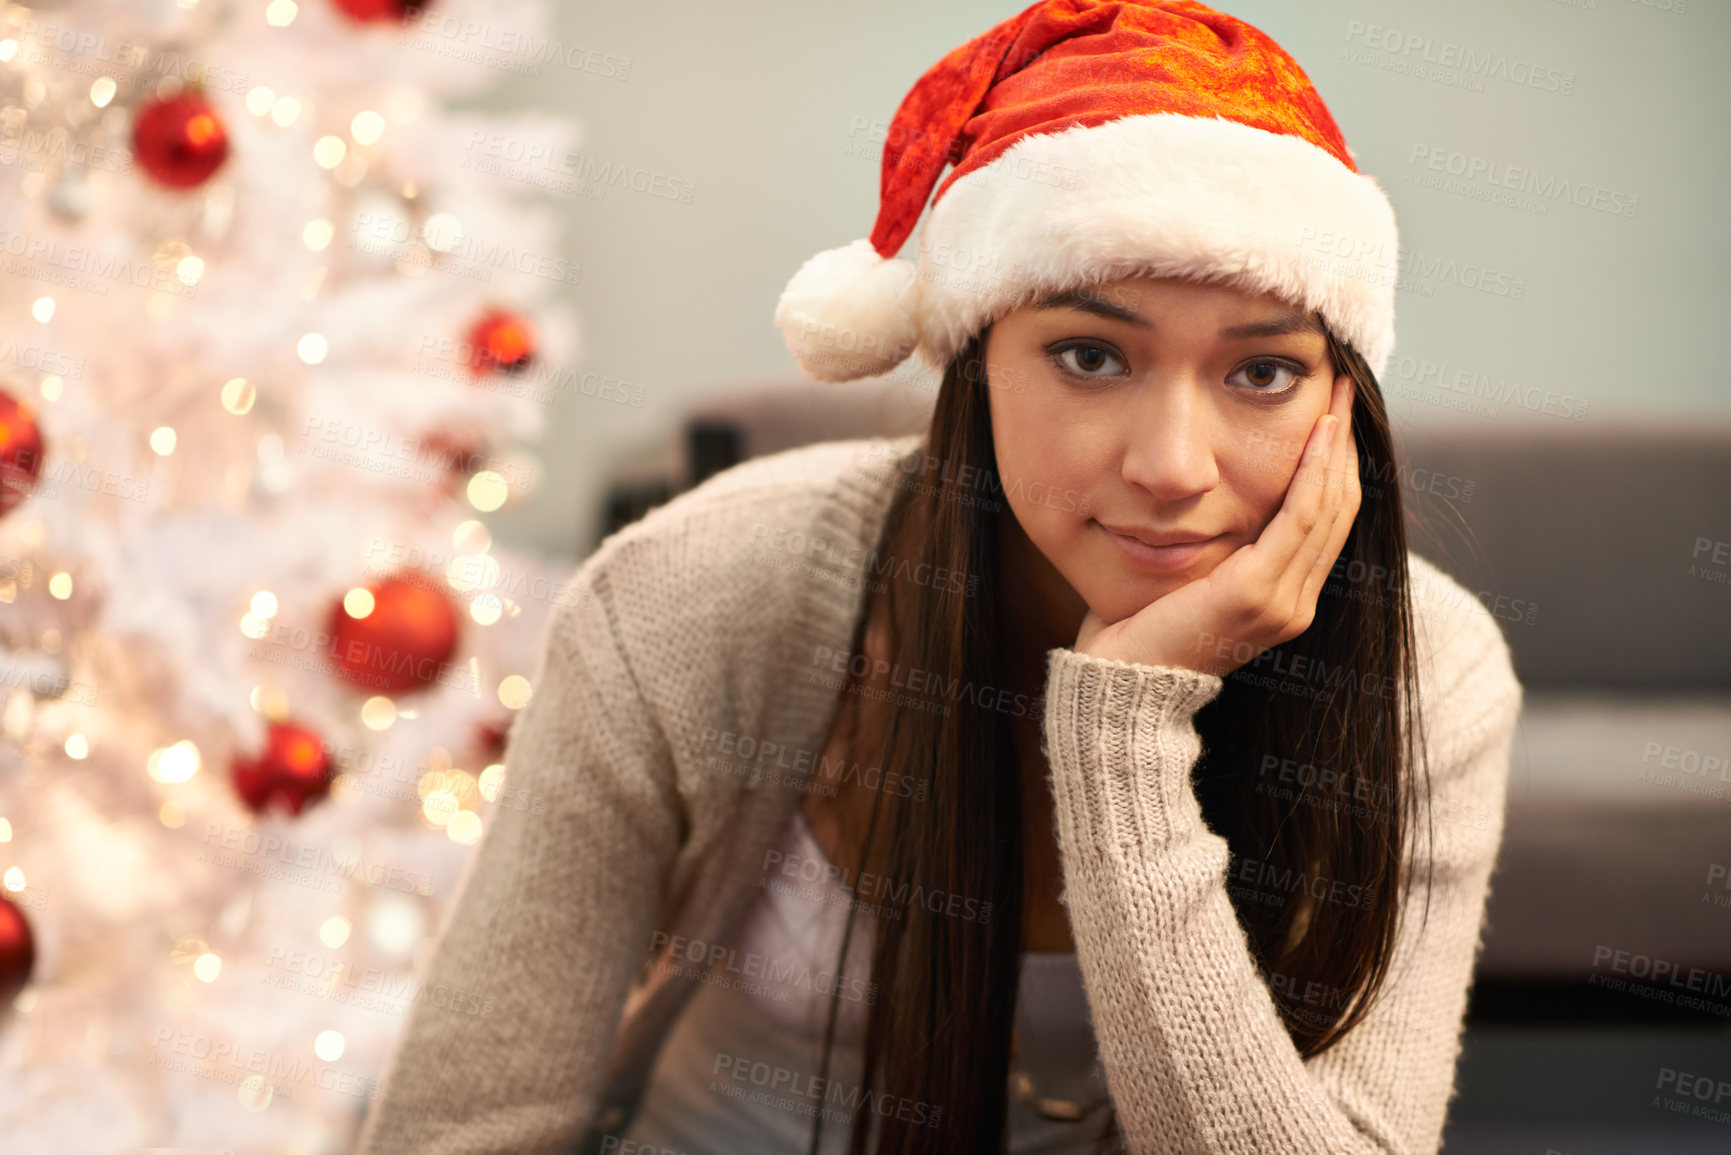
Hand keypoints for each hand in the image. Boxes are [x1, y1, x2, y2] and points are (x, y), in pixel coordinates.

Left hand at [1073, 373, 1360, 677]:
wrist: (1120, 681)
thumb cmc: (1138, 629)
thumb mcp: (1187, 578)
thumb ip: (1211, 549)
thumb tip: (1203, 503)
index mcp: (1282, 600)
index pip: (1326, 522)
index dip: (1336, 466)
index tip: (1333, 414)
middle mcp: (1294, 604)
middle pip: (1339, 509)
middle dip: (1344, 447)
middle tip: (1343, 390)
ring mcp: (1282, 602)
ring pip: (1328, 509)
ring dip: (1336, 449)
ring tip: (1336, 399)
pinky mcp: (1257, 593)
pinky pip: (1300, 519)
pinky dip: (1314, 473)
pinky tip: (1318, 434)